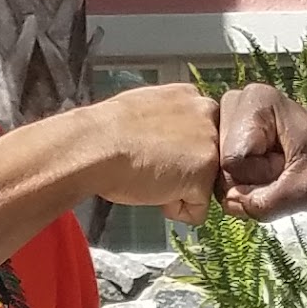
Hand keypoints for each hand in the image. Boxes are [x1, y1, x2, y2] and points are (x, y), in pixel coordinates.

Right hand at [84, 81, 220, 224]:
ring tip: (151, 176)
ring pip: (204, 185)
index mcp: (191, 96)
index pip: (202, 133)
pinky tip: (154, 192)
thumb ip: (169, 120)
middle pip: (208, 158)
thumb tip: (171, 138)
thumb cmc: (107, 132)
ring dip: (180, 190)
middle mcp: (207, 116)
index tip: (155, 151)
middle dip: (185, 170)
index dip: (181, 151)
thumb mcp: (145, 109)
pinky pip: (198, 210)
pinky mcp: (204, 177)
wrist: (96, 146)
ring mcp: (210, 147)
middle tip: (152, 165)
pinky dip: (176, 210)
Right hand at [217, 78, 306, 219]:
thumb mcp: (306, 191)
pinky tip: (264, 172)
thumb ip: (267, 202)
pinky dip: (243, 186)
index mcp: (256, 99)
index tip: (287, 161)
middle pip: (220, 166)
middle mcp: (234, 102)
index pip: (233, 160)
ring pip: (218, 176)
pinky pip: (219, 180)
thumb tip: (229, 203)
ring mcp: (224, 119)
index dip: (261, 173)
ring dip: (248, 184)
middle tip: (283, 166)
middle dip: (253, 179)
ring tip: (276, 168)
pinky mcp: (221, 138)